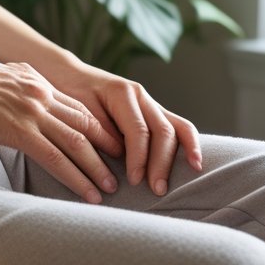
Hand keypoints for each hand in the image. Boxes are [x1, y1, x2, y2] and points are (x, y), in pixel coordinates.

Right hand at [0, 57, 126, 203]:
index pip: (78, 106)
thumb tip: (29, 98)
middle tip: (122, 167)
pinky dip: (76, 178)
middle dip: (107, 147)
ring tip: (109, 187)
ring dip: (97, 168)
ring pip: (78, 143)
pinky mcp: (20, 131)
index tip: (110, 144)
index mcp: (37, 80)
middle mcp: (42, 94)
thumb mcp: (2, 76)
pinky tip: (87, 192)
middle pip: (86, 124)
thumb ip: (22, 87)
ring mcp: (33, 113)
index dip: (98, 127)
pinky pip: (56, 159)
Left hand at [38, 56, 202, 195]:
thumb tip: (120, 157)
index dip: (139, 157)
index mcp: (122, 93)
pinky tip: (195, 162)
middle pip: (162, 130)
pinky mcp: (154, 111)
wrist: (69, 75)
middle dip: (161, 162)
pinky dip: (189, 143)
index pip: (138, 130)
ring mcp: (150, 102)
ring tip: (183, 179)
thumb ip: (100, 131)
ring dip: (182, 155)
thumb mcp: (78, 111)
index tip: (134, 181)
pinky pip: (178, 126)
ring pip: (176, 127)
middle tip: (156, 190)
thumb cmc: (70, 95)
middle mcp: (141, 95)